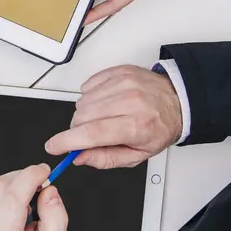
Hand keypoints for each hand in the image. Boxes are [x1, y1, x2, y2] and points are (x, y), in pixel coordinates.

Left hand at [0, 165, 67, 230]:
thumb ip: (56, 219)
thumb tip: (49, 191)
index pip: (13, 201)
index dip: (29, 178)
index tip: (43, 171)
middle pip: (2, 188)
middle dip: (23, 179)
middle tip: (35, 189)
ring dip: (11, 184)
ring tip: (19, 202)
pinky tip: (4, 203)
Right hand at [45, 65, 182, 168]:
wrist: (177, 102)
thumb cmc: (158, 128)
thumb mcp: (137, 155)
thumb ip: (105, 159)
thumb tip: (79, 157)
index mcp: (136, 126)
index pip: (92, 134)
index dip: (67, 141)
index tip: (53, 146)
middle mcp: (130, 101)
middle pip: (83, 116)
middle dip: (78, 129)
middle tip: (92, 133)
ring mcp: (124, 83)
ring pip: (82, 101)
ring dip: (86, 113)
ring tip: (105, 116)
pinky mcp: (118, 71)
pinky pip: (88, 86)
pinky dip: (90, 96)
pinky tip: (105, 102)